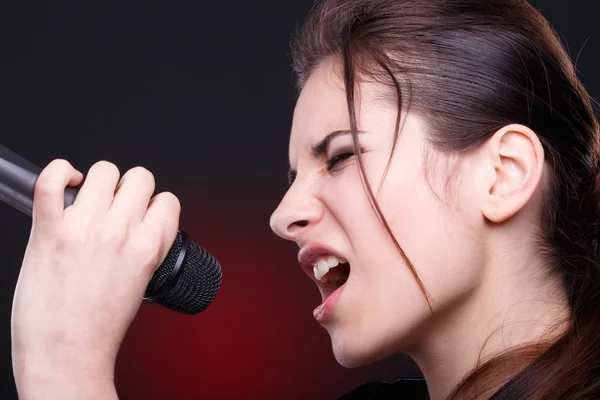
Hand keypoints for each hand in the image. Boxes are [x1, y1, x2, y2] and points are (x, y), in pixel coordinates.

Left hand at [11, 159, 179, 397]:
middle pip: (140, 177)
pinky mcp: (49, 229)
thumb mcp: (141, 282)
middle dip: (130, 190)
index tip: (142, 215)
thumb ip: (144, 248)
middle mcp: (121, 232)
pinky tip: (64, 183)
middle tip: (116, 208)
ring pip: (104, 170)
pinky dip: (58, 172)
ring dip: (99, 182)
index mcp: (148, 247)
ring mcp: (84, 228)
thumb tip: (138, 223)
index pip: (167, 200)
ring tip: (88, 201)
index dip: (155, 205)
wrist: (67, 353)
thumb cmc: (99, 327)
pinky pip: (51, 180)